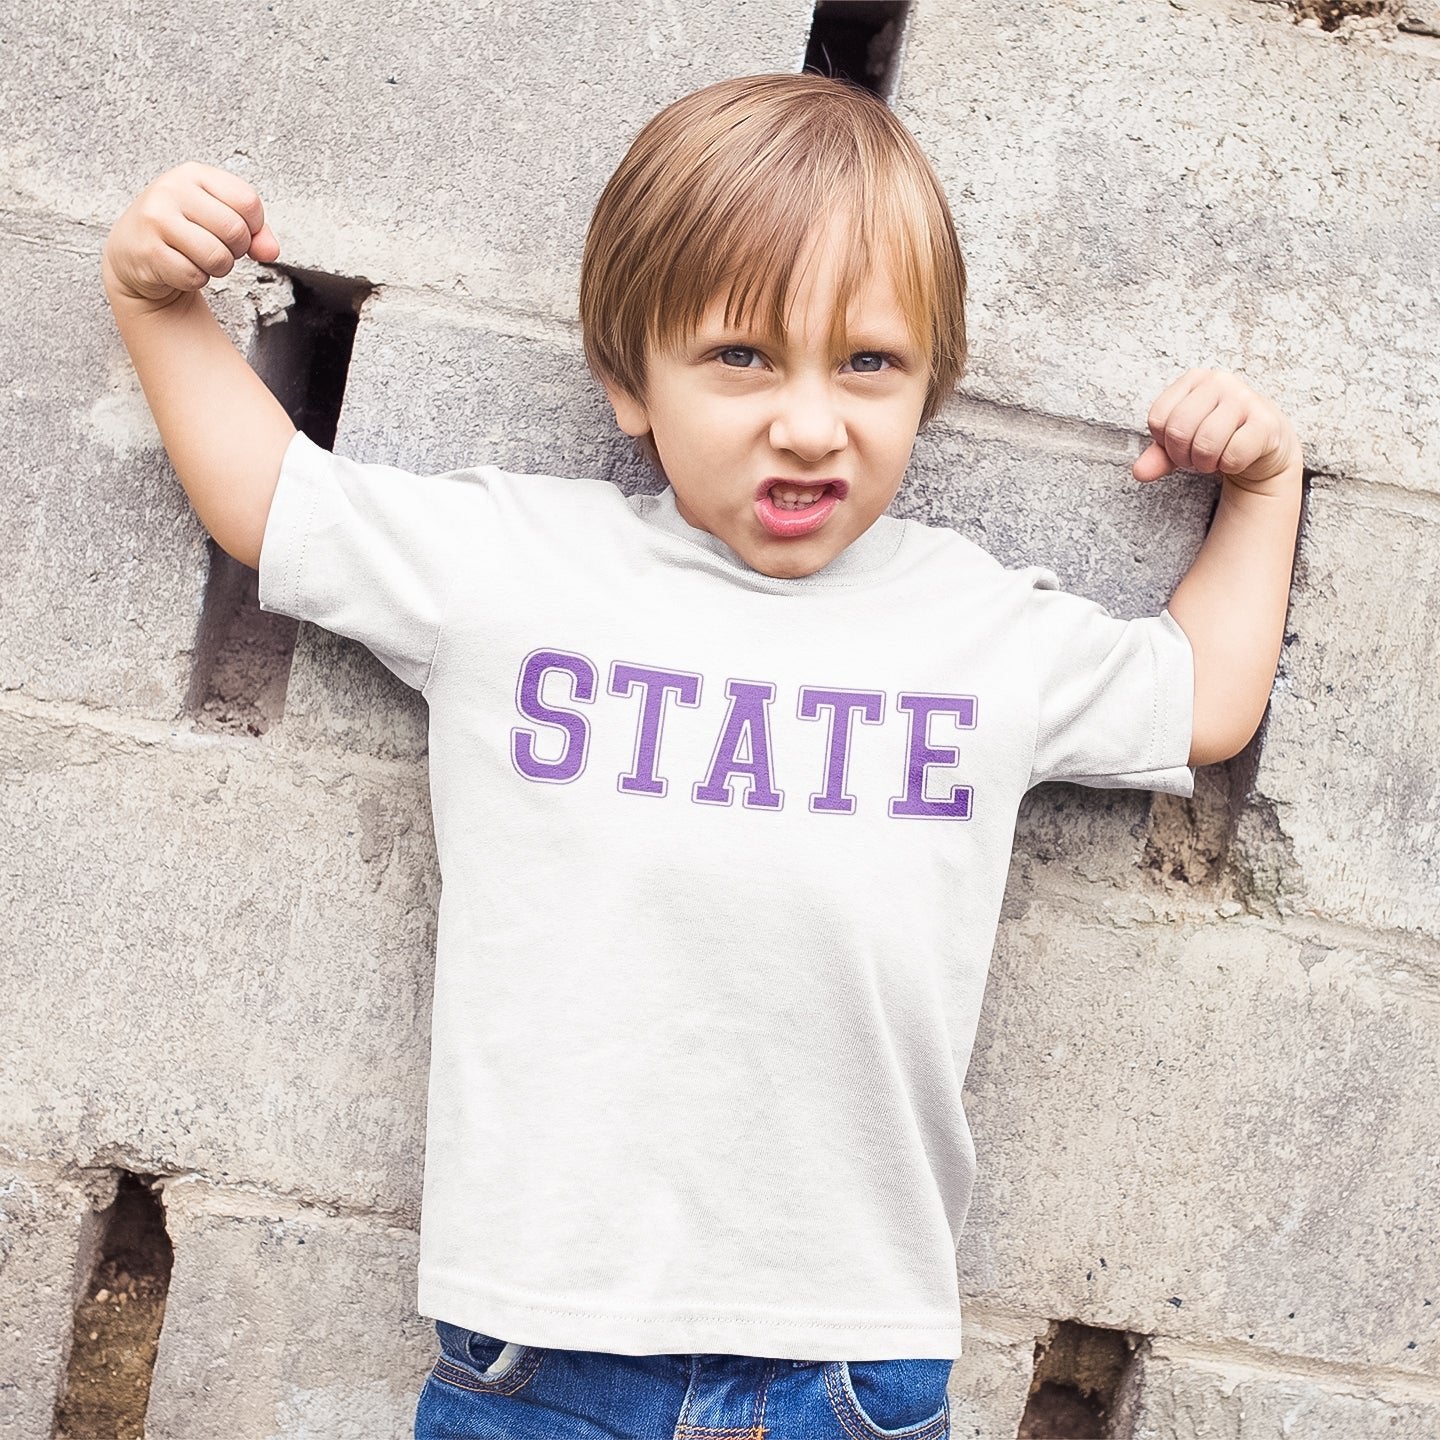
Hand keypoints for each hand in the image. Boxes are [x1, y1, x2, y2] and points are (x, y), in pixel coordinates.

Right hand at [102, 162, 280, 308]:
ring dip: (218, 268)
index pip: (248, 201)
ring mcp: (156, 219)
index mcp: (193, 174)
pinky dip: (195, 280)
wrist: (132, 252)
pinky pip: (194, 276)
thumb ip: (255, 232)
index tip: (236, 231)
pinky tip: (180, 267)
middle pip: (236, 231)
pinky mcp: (148, 251)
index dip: (254, 226)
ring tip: (199, 258)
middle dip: (236, 251)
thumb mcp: (218, 219)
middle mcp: (171, 189)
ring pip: (218, 257)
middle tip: (216, 248)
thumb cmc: (183, 232)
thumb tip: (271, 250)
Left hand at [1133, 368, 1301, 494]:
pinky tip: (1236, 458)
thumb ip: (1158, 455)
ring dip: (1205, 463)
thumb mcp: (1183, 443)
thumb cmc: (1219, 437)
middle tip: (1197, 458)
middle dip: (1182, 456)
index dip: (1164, 443)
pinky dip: (1229, 466)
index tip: (1182, 445)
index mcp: (1194, 379)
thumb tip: (1139, 472)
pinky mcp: (1266, 422)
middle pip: (1178, 430)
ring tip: (1214, 459)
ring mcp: (1245, 398)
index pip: (1158, 418)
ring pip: (1205, 443)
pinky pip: (1233, 454)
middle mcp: (1219, 381)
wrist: (1266, 444)